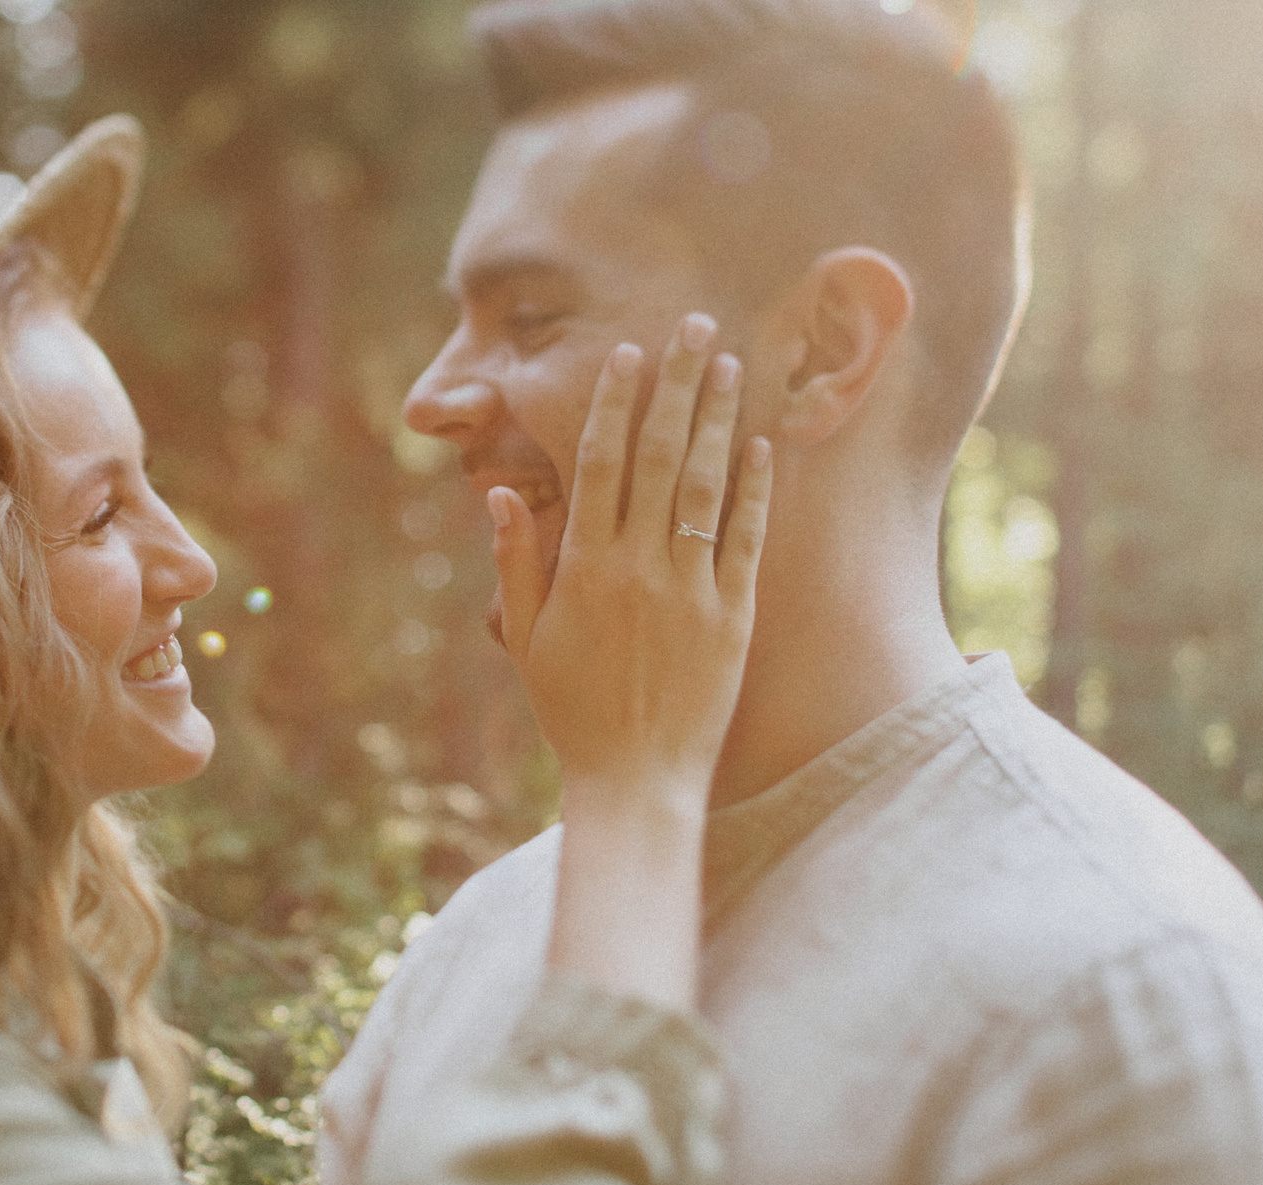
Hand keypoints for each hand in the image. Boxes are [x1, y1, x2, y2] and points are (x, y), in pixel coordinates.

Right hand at [491, 313, 770, 800]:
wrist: (635, 779)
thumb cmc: (573, 712)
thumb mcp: (525, 639)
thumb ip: (516, 563)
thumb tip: (500, 495)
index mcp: (584, 568)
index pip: (601, 463)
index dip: (616, 403)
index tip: (629, 355)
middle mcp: (638, 568)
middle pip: (659, 455)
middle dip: (677, 385)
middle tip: (695, 327)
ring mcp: (690, 590)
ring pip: (706, 485)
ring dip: (719, 420)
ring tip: (732, 366)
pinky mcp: (733, 618)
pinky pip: (745, 539)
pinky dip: (754, 490)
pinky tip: (762, 445)